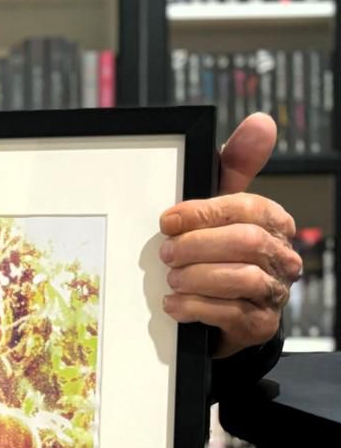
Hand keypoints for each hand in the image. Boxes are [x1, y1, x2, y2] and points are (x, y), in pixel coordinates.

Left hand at [159, 113, 301, 357]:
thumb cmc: (214, 243)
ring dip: (197, 277)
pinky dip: (196, 307)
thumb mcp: (218, 202)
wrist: (213, 305)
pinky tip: (174, 303)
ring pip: (242, 279)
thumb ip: (234, 163)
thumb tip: (262, 121)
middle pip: (246, 243)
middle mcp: (281, 256)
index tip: (167, 220)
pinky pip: (231, 314)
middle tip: (166, 253)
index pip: (246, 208)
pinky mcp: (258, 325)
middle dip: (198, 246)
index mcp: (273, 220)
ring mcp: (274, 293)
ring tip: (172, 278)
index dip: (202, 213)